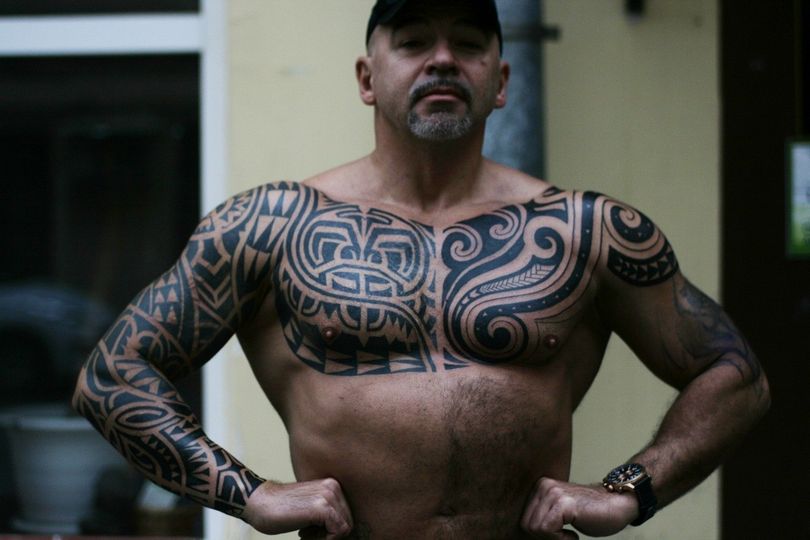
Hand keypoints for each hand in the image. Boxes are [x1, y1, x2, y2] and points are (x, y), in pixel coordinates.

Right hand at [243, 478, 353, 538]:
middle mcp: (334, 487)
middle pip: (347, 522)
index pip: (346, 515)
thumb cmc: (280, 509)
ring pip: (344, 528)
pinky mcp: (323, 507)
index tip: (312, 531)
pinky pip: (338, 532)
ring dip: (326, 538)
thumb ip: (327, 513)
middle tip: (307, 535)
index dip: (330, 530)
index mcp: (332, 485)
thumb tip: (343, 531)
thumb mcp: (310, 507)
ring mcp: (329, 495)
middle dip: (329, 535)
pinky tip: (304, 535)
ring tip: (305, 535)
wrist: (259, 503)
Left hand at [521, 477, 637, 538]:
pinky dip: (561, 539)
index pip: (524, 520)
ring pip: (536, 529)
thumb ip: (541, 516)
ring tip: (570, 532)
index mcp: (539, 487)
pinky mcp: (563, 503)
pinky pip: (547, 530)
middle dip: (546, 537)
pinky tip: (574, 534)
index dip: (541, 534)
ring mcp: (552, 493)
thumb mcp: (558, 513)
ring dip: (554, 538)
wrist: (618, 505)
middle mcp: (543, 486)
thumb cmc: (591, 513)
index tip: (559, 532)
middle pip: (527, 526)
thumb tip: (523, 532)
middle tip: (565, 534)